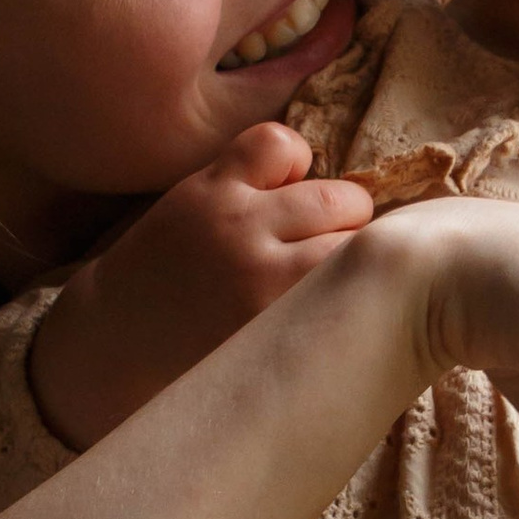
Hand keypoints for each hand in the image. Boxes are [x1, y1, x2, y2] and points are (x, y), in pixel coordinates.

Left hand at [31, 125, 373, 447]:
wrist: (111, 345)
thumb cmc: (203, 372)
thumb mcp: (269, 375)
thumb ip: (328, 343)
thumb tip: (407, 318)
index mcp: (279, 318)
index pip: (370, 275)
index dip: (381, 283)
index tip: (375, 295)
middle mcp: (259, 262)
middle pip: (359, 230)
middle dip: (361, 249)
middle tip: (338, 272)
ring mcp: (231, 217)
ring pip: (329, 190)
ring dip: (336, 211)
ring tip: (315, 237)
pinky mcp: (205, 187)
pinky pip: (275, 143)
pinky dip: (292, 160)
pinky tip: (283, 190)